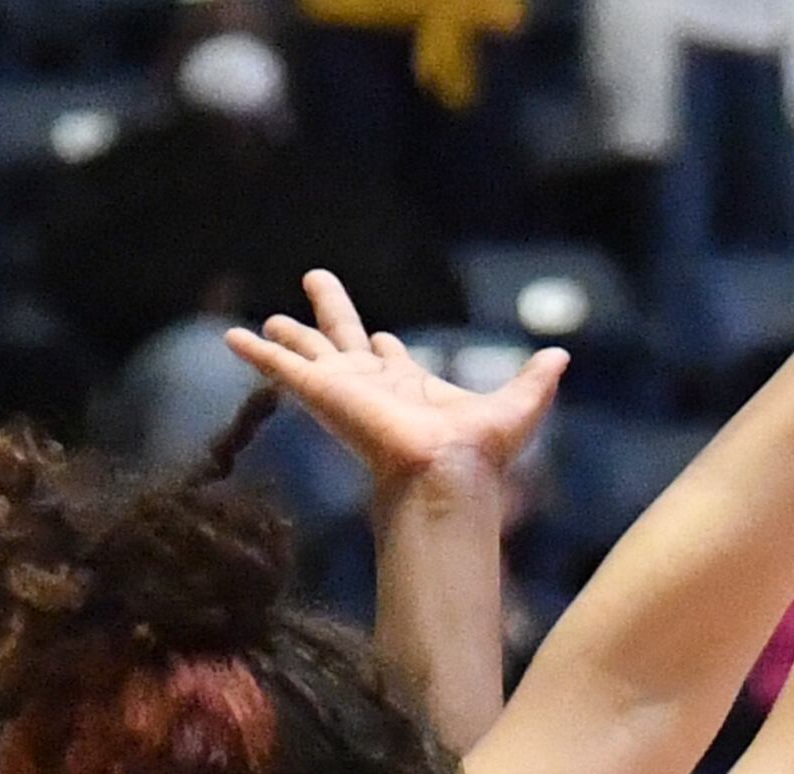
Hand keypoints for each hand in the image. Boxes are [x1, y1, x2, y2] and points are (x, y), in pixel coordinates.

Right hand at [228, 271, 570, 513]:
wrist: (444, 473)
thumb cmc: (479, 450)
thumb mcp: (516, 406)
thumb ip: (536, 380)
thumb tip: (563, 357)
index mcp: (409, 388)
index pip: (391, 361)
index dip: (384, 348)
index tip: (377, 337)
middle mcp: (372, 386)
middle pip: (345, 343)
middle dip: (331, 314)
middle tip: (316, 280)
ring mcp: (343, 389)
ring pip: (308, 352)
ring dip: (287, 335)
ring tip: (264, 319)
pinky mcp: (321, 392)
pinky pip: (279, 367)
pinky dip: (255, 352)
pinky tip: (230, 336)